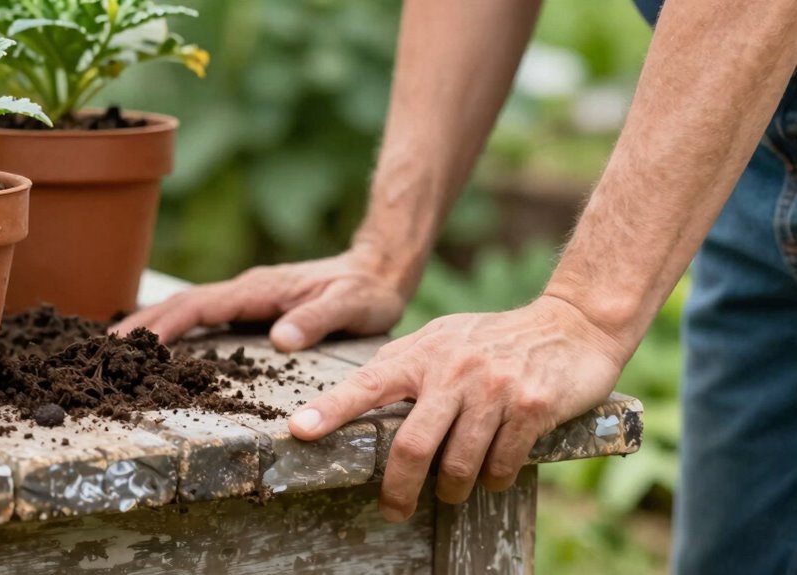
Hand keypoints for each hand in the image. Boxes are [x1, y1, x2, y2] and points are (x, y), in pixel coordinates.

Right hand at [110, 248, 409, 351]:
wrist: (377, 271)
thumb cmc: (365, 292)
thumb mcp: (349, 308)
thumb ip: (316, 321)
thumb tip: (279, 339)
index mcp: (260, 289)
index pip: (201, 306)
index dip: (166, 325)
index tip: (134, 344)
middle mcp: (246, 289)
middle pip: (183, 303)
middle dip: (143, 325)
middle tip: (106, 352)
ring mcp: (247, 295)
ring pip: (189, 307)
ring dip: (153, 324)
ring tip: (119, 349)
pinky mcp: (252, 304)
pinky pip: (205, 314)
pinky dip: (176, 326)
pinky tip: (162, 343)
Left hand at [287, 295, 629, 520]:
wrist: (571, 326)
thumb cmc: (496, 340)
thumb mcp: (444, 339)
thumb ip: (406, 366)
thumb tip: (363, 400)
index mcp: (423, 354)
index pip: (367, 383)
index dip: (331, 410)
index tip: (300, 431)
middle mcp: (453, 368)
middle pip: (412, 445)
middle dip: (397, 489)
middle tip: (392, 509)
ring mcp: (492, 387)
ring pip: (457, 464)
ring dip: (451, 488)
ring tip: (451, 489)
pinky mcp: (530, 406)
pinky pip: (500, 464)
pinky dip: (492, 480)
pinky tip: (492, 474)